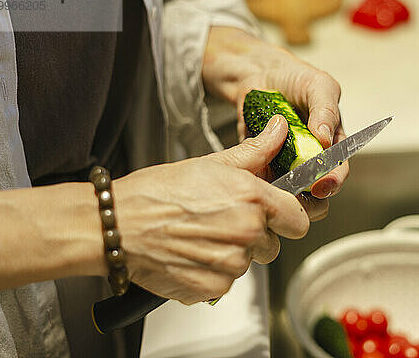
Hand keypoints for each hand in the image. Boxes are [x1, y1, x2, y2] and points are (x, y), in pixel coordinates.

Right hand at [113, 116, 308, 303]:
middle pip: (273, 244)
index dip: (287, 217)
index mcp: (252, 198)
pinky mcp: (214, 289)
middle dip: (256, 236)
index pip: (298, 219)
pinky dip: (213, 273)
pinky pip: (227, 283)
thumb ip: (254, 151)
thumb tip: (279, 130)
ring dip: (232, 254)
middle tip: (224, 222)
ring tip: (202, 236)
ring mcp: (231, 264)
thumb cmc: (158, 193)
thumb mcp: (211, 163)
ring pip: (249, 263)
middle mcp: (246, 232)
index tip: (275, 216)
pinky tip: (192, 255)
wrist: (119, 225)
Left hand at [203, 27, 348, 217]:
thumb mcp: (319, 86)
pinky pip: (262, 177)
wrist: (260, 73)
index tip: (325, 184)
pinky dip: (260, 180)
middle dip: (311, 191)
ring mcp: (285, 160)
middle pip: (314, 183)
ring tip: (279, 192)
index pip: (338, 167)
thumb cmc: (296, 77)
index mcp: (331, 140)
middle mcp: (310, 155)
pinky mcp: (262, 160)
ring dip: (285, 191)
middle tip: (302, 194)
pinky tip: (257, 179)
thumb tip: (327, 139)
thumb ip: (326, 110)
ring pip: (288, 186)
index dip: (334, 178)